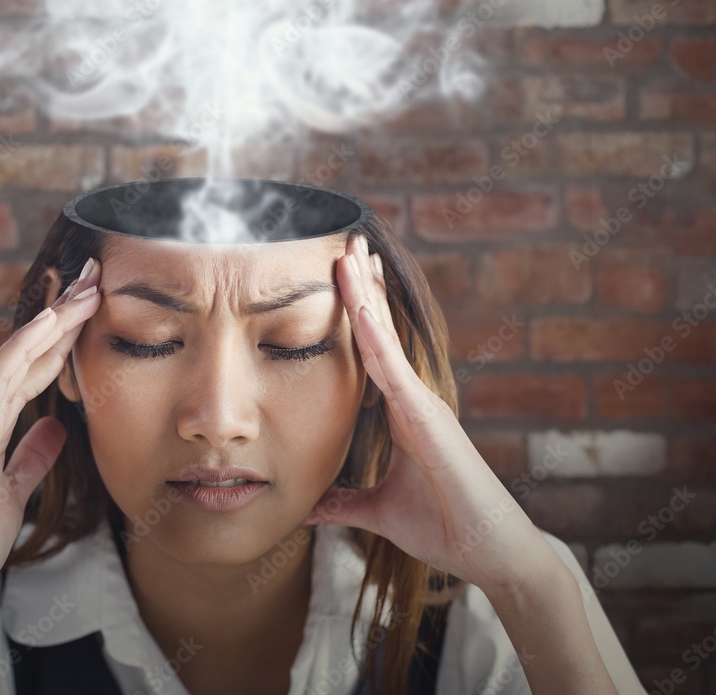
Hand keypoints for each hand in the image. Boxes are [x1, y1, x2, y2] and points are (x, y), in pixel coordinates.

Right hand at [0, 259, 101, 614]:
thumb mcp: (15, 490)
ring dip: (56, 318)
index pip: (37, 367)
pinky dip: (26, 344)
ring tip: (88, 286)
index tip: (97, 305)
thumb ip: (32, 455)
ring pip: (19, 352)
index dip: (67, 336)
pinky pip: (0, 376)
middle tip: (97, 276)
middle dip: (67, 313)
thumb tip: (56, 426)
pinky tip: (52, 320)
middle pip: (31, 351)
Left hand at [304, 234, 555, 597]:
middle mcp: (412, 397)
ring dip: (366, 294)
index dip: (358, 310)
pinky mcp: (428, 418)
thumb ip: (343, 503)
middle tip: (345, 242)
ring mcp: (422, 402)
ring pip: (386, 338)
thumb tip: (306, 507)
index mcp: (401, 410)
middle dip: (362, 286)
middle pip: (380, 331)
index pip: (372, 350)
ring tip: (350, 252)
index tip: (342, 274)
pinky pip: (394, 369)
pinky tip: (360, 305)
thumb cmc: (443, 527)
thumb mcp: (377, 511)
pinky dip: (376, 335)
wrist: (490, 553)